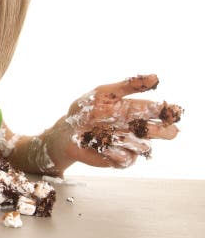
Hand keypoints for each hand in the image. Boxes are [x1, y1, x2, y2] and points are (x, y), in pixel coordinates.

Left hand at [41, 74, 182, 171]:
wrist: (66, 132)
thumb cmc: (84, 110)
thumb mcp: (103, 93)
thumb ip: (128, 86)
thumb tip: (155, 77)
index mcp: (137, 110)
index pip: (161, 111)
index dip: (169, 111)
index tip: (172, 111)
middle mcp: (138, 129)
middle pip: (165, 132)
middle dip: (163, 131)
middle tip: (150, 128)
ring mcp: (131, 145)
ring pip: (143, 145)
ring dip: (126, 139)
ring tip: (108, 131)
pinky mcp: (122, 160)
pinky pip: (127, 158)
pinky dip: (114, 151)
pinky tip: (102, 144)